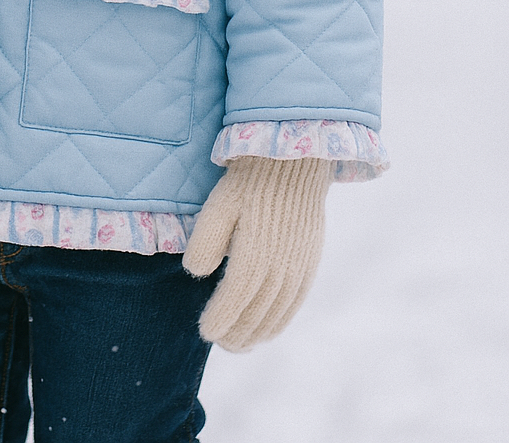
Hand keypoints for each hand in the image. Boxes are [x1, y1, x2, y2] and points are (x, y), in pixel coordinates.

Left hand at [182, 155, 330, 350]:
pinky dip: (280, 322)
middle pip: (256, 313)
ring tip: (239, 345)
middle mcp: (280, 267)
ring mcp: (299, 267)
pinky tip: (268, 331)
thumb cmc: (248, 182)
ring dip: (257, 334)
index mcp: (255, 253)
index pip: (235, 299)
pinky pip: (295, 304)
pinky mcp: (310, 263)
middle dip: (236, 334)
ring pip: (276, 314)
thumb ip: (206, 241)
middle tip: (219, 343)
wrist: (292, 163)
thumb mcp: (219, 204)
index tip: (204, 331)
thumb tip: (197, 273)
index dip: (220, 319)